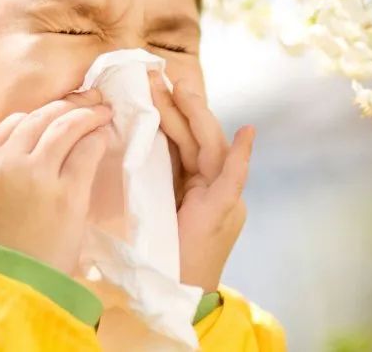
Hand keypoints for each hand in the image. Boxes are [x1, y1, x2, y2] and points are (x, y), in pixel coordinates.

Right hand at [0, 89, 112, 273]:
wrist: (3, 287)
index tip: (55, 115)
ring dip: (87, 114)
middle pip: (42, 118)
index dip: (37, 116)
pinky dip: (97, 137)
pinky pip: (86, 152)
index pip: (12, 123)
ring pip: (66, 127)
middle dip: (67, 106)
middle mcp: (8, 161)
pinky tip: (105, 134)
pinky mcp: (68, 193)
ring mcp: (39, 174)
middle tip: (88, 101)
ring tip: (103, 111)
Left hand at [147, 70, 254, 292]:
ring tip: (181, 88)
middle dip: (179, 106)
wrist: (174, 293)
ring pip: (212, 147)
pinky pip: (234, 179)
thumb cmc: (158, 253)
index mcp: (195, 185)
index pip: (184, 142)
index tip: (151, 87)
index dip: (170, 114)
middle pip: (197, 137)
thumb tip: (125, 142)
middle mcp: (212, 187)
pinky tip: (246, 133)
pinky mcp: (223, 211)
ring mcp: (222, 198)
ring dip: (197, 116)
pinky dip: (241, 156)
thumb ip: (149, 176)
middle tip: (156, 77)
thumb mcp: (150, 205)